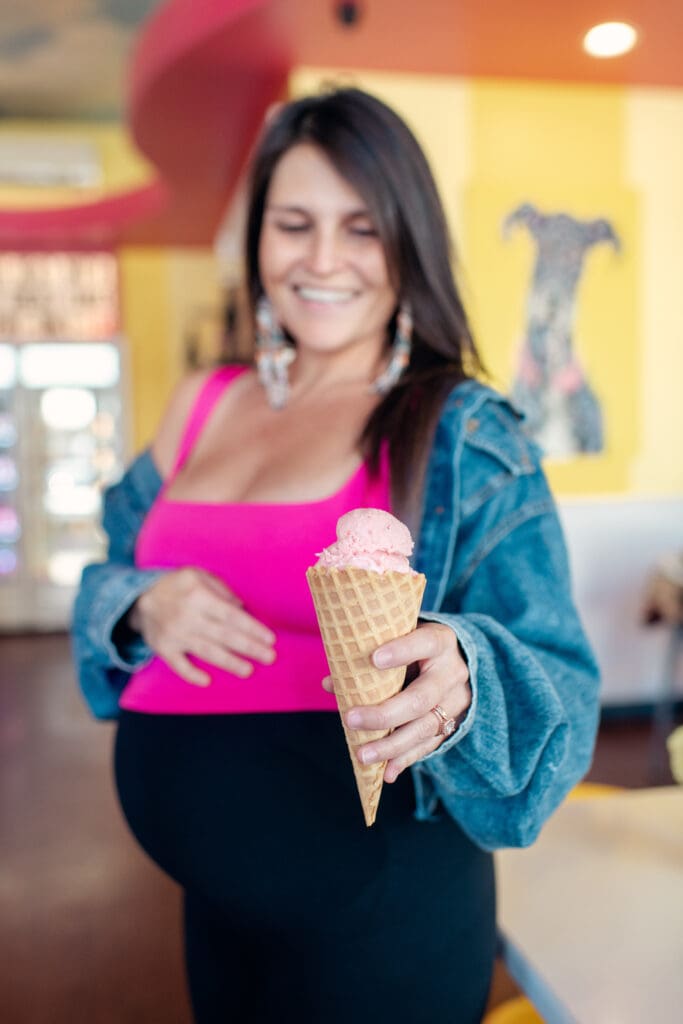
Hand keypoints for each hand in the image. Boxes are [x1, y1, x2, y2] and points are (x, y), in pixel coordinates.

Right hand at [130, 568, 275, 685]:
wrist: (139, 598)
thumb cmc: (177, 586)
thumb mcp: (197, 574)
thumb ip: (221, 588)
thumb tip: (242, 607)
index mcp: (198, 596)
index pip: (230, 615)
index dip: (252, 628)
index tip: (270, 639)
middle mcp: (186, 617)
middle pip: (223, 635)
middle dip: (248, 648)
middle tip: (269, 657)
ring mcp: (174, 634)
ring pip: (206, 652)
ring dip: (229, 662)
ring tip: (248, 670)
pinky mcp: (163, 649)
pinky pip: (178, 665)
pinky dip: (191, 674)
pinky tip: (207, 681)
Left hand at [322, 622, 469, 781]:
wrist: (456, 660)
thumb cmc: (416, 647)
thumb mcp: (400, 641)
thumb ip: (369, 657)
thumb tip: (331, 684)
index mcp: (440, 642)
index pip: (424, 643)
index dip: (402, 651)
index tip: (374, 659)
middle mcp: (452, 673)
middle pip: (421, 698)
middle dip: (385, 714)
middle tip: (351, 719)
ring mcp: (455, 701)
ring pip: (425, 728)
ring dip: (391, 746)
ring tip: (363, 756)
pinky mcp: (452, 724)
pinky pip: (429, 745)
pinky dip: (405, 759)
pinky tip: (386, 772)